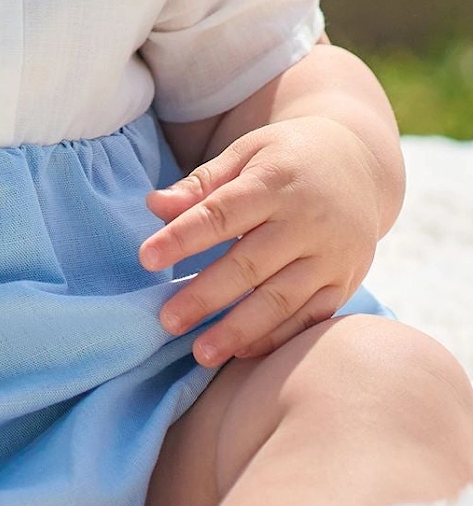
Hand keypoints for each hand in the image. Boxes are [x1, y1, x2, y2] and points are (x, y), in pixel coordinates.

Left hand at [138, 116, 382, 368]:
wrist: (359, 164)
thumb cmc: (286, 157)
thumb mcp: (246, 153)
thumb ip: (201, 184)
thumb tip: (153, 206)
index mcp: (275, 182)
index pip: (221, 213)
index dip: (183, 237)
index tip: (145, 258)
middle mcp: (306, 221)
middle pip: (250, 264)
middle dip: (205, 295)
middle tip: (166, 320)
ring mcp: (331, 255)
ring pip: (282, 299)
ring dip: (239, 329)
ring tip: (200, 352)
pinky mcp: (345, 281)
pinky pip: (311, 317)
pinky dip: (277, 338)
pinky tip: (242, 352)